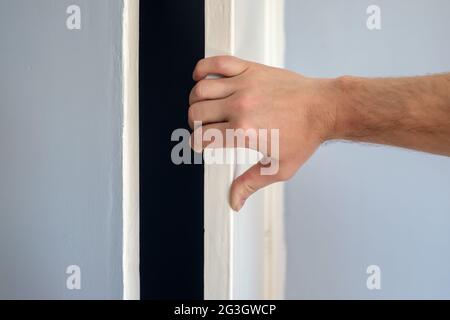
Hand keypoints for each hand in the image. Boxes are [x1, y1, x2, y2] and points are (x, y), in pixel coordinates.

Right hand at [189, 56, 337, 210]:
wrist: (324, 108)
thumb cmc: (304, 136)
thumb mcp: (279, 168)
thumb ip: (251, 183)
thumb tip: (234, 201)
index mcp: (243, 131)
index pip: (203, 137)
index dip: (197, 144)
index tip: (202, 144)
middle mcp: (240, 105)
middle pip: (196, 113)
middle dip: (195, 124)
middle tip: (205, 127)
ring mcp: (244, 85)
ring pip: (200, 89)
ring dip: (196, 100)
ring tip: (205, 107)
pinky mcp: (251, 69)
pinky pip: (217, 63)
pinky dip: (203, 68)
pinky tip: (202, 78)